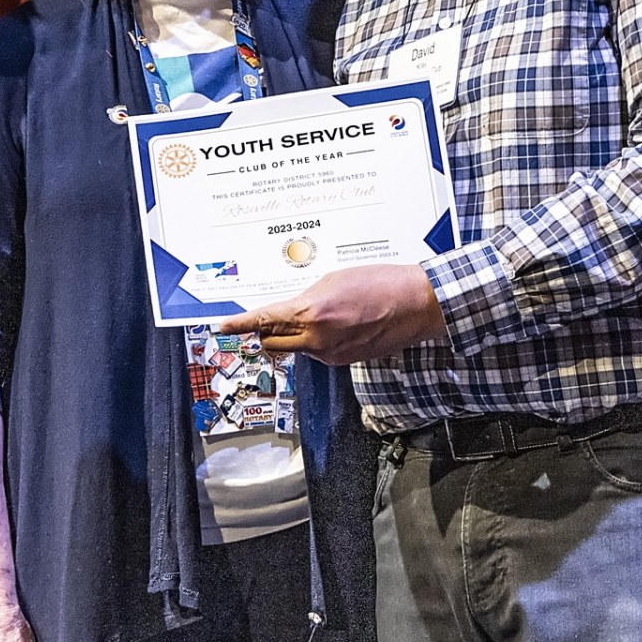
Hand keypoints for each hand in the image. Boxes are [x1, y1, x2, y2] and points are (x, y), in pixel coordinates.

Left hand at [217, 264, 445, 364]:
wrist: (416, 305)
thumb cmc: (380, 284)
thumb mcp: (333, 280)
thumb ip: (306, 298)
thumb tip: (290, 309)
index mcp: (312, 313)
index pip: (265, 321)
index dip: (241, 325)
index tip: (225, 327)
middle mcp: (318, 340)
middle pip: (273, 342)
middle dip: (264, 332)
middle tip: (257, 322)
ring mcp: (331, 354)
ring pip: (296, 348)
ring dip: (293, 335)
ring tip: (314, 313)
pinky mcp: (344, 362)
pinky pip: (317, 352)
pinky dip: (315, 340)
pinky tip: (333, 324)